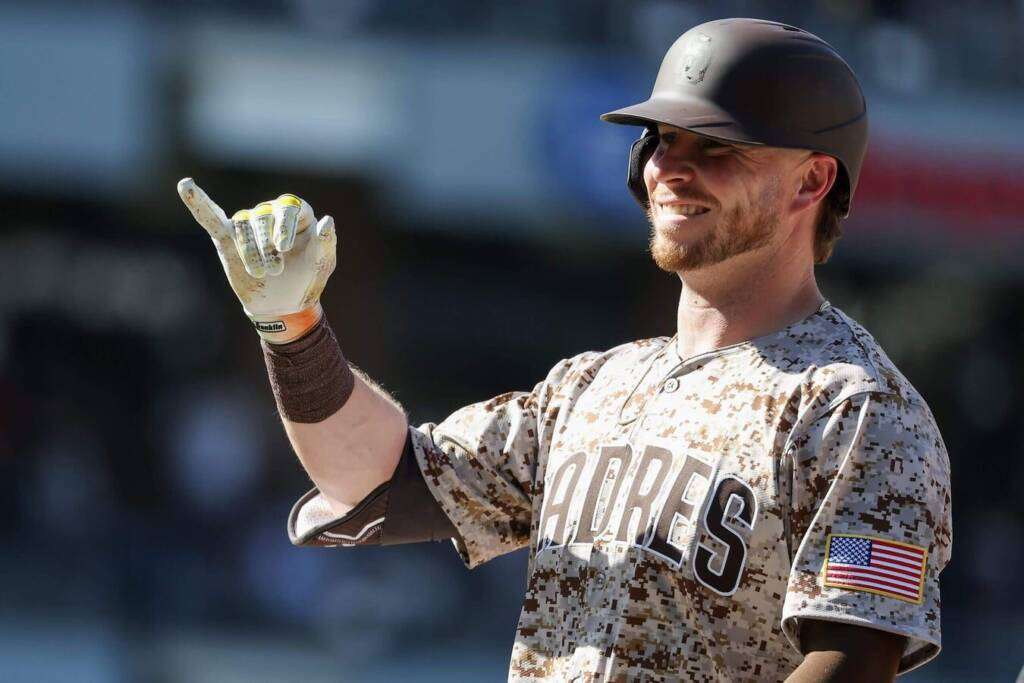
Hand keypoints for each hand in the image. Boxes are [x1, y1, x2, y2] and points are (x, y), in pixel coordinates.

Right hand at [177, 178, 337, 342]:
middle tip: (276, 271)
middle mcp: (271, 214)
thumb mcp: (322, 264)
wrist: (284, 305)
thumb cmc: (306, 280)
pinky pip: (211, 217)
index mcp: (297, 215)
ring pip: (243, 225)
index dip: (284, 225)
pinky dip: (198, 203)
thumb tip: (327, 220)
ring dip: (251, 251)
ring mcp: (248, 225)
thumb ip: (326, 242)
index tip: (284, 246)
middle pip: (264, 216)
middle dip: (268, 245)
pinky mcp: (227, 238)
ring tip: (261, 273)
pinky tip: (186, 186)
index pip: (288, 207)